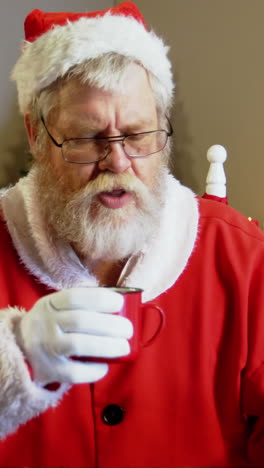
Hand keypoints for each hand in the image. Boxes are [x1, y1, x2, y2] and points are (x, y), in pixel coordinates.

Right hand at [15, 288, 132, 385]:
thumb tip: (120, 306)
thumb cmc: (51, 325)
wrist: (20, 350)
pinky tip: (105, 367)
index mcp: (50, 304)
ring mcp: (45, 348)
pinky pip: (73, 372)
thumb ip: (82, 305)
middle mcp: (45, 324)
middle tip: (129, 329)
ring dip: (107, 346)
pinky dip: (93, 370)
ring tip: (124, 347)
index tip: (119, 302)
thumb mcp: (57, 308)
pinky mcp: (48, 371)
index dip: (100, 298)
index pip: (75, 297)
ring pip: (79, 345)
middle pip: (81, 321)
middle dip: (111, 324)